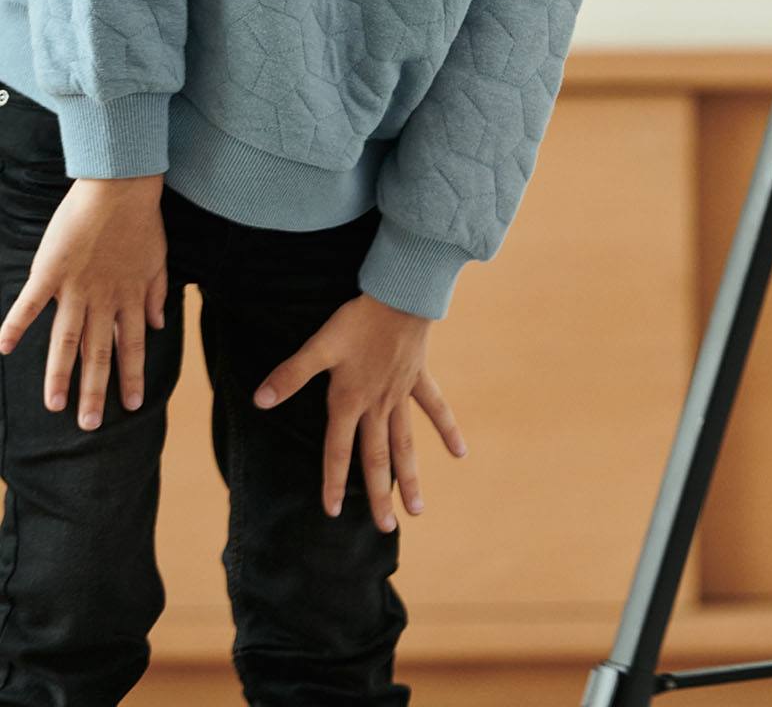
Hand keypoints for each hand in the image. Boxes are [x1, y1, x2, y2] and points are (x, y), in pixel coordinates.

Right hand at [0, 176, 167, 428]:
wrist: (121, 187)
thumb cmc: (141, 221)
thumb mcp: (159, 260)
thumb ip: (157, 294)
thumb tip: (159, 325)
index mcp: (130, 296)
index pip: (133, 345)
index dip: (132, 375)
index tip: (133, 405)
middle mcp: (104, 299)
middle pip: (98, 353)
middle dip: (95, 391)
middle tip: (89, 426)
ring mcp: (76, 287)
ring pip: (66, 339)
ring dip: (59, 374)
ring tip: (54, 405)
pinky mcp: (51, 271)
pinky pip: (30, 303)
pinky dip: (15, 324)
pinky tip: (2, 347)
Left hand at [252, 292, 466, 533]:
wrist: (400, 295)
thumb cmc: (357, 319)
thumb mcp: (319, 345)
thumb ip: (291, 375)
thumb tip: (260, 400)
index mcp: (349, 400)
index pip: (337, 451)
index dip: (332, 481)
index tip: (332, 512)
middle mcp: (376, 405)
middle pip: (377, 458)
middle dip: (379, 495)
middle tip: (386, 528)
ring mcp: (400, 394)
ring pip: (405, 443)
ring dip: (411, 476)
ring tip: (418, 510)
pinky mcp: (418, 378)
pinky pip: (434, 408)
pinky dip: (447, 429)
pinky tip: (459, 453)